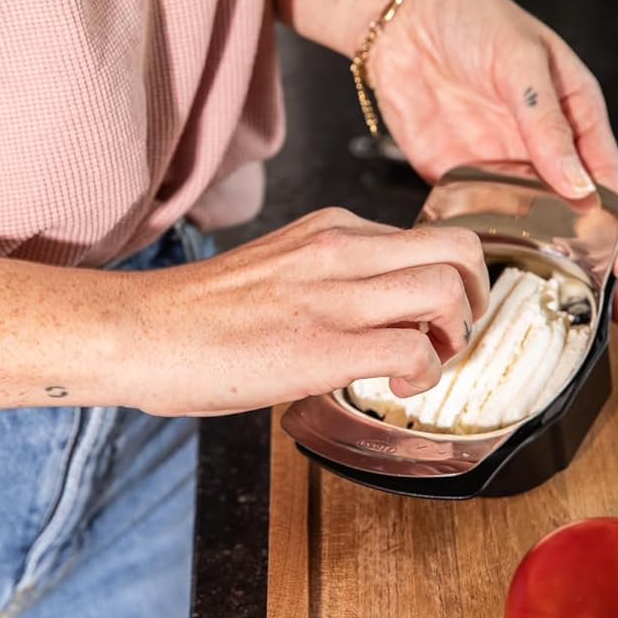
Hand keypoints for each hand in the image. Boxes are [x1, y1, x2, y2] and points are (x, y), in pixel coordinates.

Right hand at [122, 209, 489, 414]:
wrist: (141, 332)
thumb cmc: (197, 315)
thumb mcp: (279, 269)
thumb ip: (329, 278)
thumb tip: (370, 317)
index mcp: (332, 229)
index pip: (427, 235)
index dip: (449, 278)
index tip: (436, 315)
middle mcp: (342, 249)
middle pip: (459, 247)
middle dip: (476, 295)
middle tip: (451, 333)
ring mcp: (335, 295)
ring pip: (448, 290)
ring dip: (456, 335)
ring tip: (428, 362)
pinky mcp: (325, 346)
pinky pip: (414, 351)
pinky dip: (423, 376)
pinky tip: (398, 388)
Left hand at [367, 0, 617, 328]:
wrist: (398, 17)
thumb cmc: (471, 16)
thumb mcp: (520, 61)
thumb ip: (547, 125)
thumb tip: (580, 184)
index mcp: (575, 114)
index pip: (608, 182)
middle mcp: (544, 147)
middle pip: (579, 216)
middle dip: (597, 265)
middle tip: (611, 314)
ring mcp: (503, 166)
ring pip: (534, 227)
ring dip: (547, 267)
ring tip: (559, 312)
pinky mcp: (459, 178)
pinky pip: (481, 221)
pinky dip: (491, 251)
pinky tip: (496, 283)